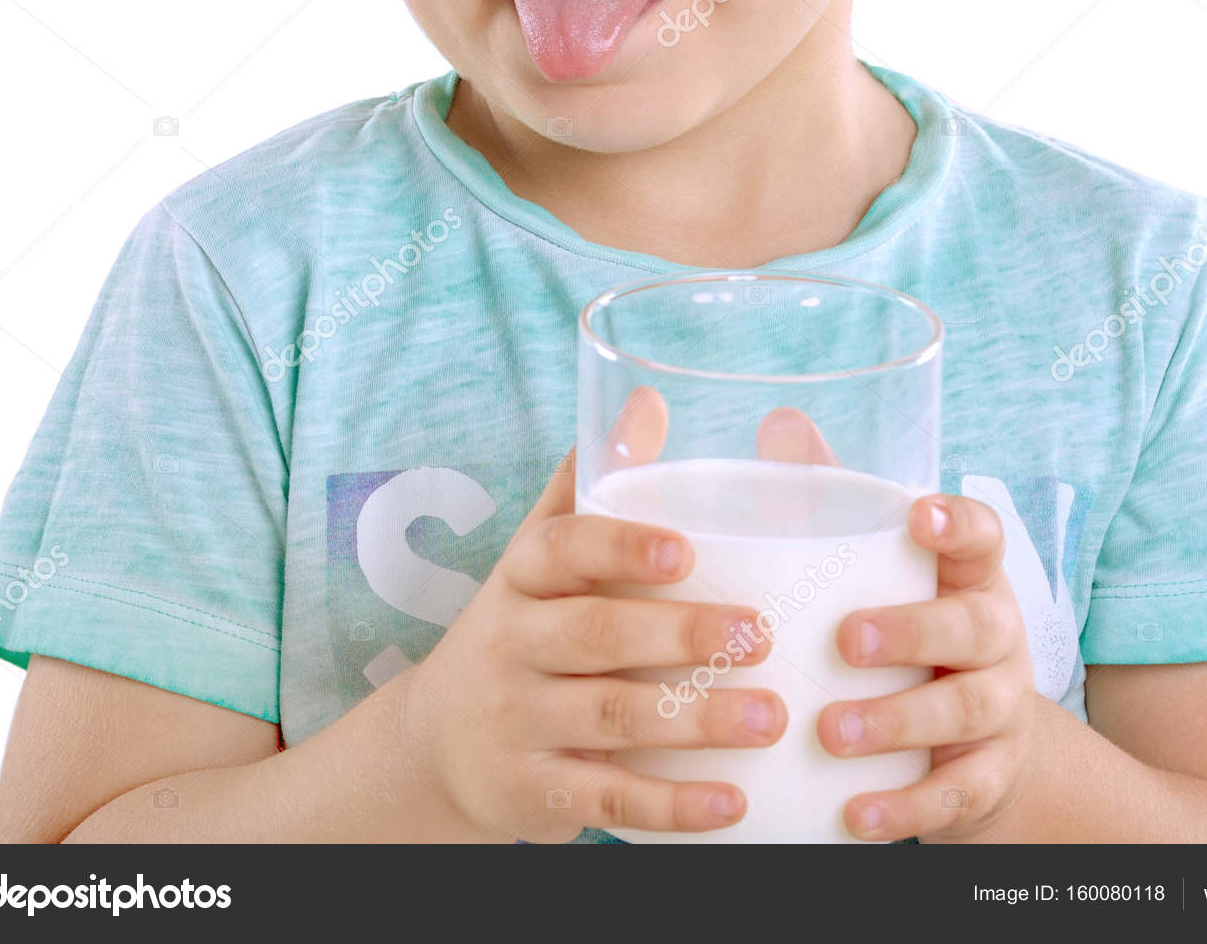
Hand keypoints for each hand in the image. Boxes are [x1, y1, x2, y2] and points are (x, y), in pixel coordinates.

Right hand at [399, 416, 787, 843]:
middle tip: (762, 634)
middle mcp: (511, 645)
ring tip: (771, 716)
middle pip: (596, 637)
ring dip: (695, 722)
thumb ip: (592, 482)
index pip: (561, 549)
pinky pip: (607, 801)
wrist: (435, 744)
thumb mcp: (540, 554)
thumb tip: (645, 398)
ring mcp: (518, 723)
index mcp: (521, 576)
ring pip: (610, 720)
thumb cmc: (522, 624)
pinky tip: (734, 804)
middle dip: (682, 635)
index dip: (621, 547)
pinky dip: (672, 808)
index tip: (686, 550)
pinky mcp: (532, 795)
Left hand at [819, 486, 1034, 840]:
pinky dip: (907, 809)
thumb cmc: (904, 626)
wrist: (974, 746)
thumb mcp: (879, 567)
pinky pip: (955, 796)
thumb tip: (779, 421)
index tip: (920, 514)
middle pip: (972, 627)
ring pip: (962, 712)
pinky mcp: (986, 779)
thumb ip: (833, 496)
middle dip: (912, 631)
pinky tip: (855, 816)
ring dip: (896, 722)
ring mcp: (997, 711)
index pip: (984, 535)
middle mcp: (995, 636)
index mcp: (969, 575)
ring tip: (831, 732)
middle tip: (846, 641)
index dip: (959, 522)